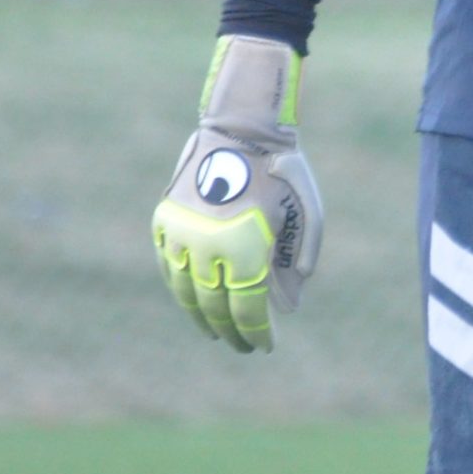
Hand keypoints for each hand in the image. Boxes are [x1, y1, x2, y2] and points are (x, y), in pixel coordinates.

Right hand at [151, 34, 324, 352]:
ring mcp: (182, 234)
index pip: (247, 309)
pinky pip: (169, 265)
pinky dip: (179, 286)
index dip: (255, 332)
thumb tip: (288, 308)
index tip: (264, 346)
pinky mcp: (165, 220)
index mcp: (246, 248)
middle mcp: (209, 247)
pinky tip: (190, 298)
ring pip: (185, 291)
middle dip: (230, 330)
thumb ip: (297, 262)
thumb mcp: (307, 215)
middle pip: (215, 306)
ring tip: (213, 330)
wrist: (243, 128)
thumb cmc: (285, 171)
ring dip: (199, 315)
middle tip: (241, 345)